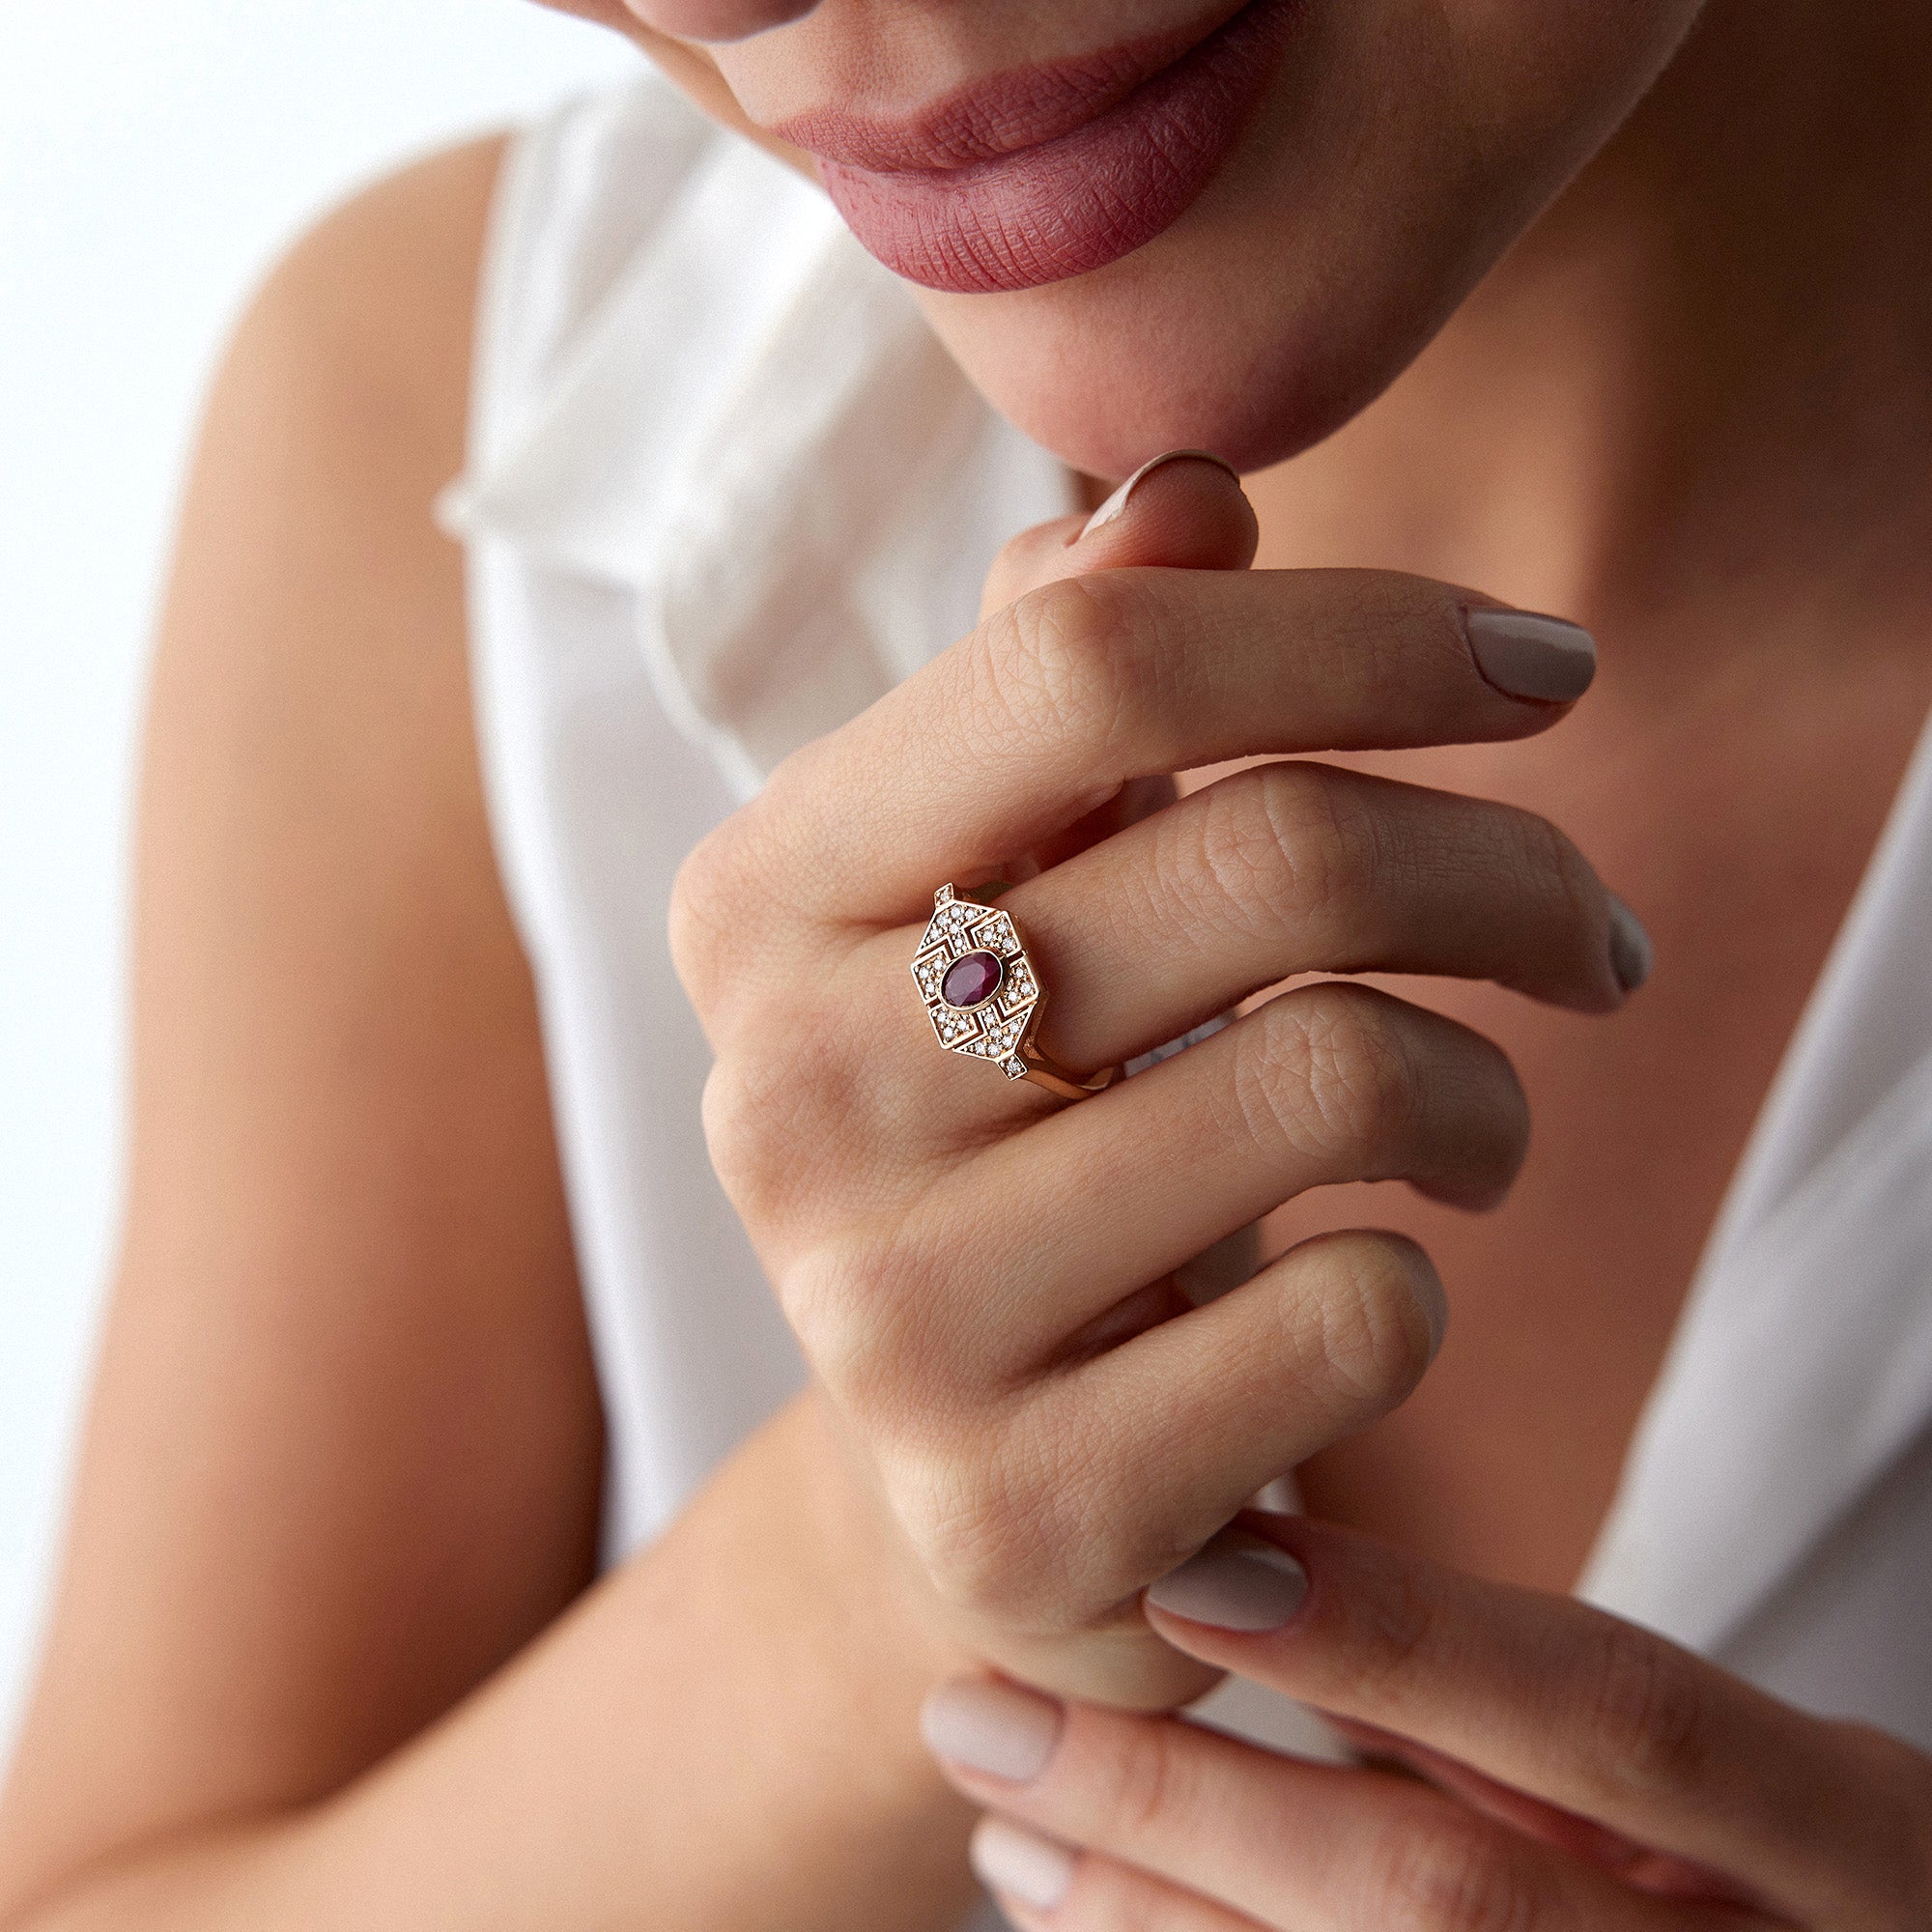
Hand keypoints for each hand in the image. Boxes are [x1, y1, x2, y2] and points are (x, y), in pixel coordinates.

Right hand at [673, 455, 1633, 1705]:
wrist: (961, 1467)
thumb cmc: (1011, 1133)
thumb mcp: (1011, 896)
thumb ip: (1068, 681)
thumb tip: (1186, 494)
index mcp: (759, 901)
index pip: (1082, 659)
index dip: (1362, 628)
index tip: (1542, 672)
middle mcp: (783, 1099)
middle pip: (1271, 859)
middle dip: (1508, 869)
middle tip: (1586, 929)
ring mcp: (885, 1322)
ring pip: (1342, 1082)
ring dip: (1488, 1092)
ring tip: (1478, 1125)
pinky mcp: (1017, 1510)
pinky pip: (1355, 1318)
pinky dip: (1421, 1281)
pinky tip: (1368, 1290)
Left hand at [924, 1514, 1931, 1926]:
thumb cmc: (1795, 1892)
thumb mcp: (1738, 1792)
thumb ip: (1528, 1714)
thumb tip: (1278, 1581)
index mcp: (1839, 1841)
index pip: (1612, 1717)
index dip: (1403, 1637)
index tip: (1180, 1564)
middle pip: (1444, 1899)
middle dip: (1187, 1808)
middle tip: (979, 1719)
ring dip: (1156, 1928)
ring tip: (1006, 1841)